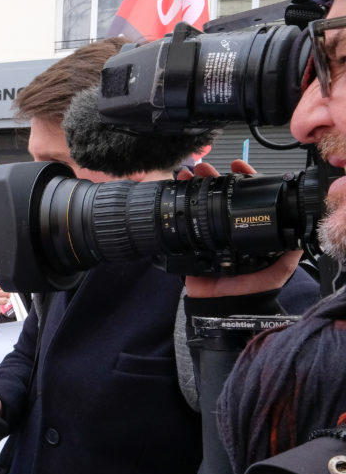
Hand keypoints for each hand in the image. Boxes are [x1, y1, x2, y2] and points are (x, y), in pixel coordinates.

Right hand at [0, 275, 10, 326]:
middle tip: (4, 295)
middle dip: (7, 290)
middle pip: (4, 285)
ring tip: (3, 299)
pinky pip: (4, 300)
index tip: (4, 287)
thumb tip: (8, 282)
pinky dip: (5, 302)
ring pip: (5, 292)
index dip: (4, 282)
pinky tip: (2, 303)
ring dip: (7, 297)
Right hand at [180, 160, 299, 297]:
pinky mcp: (190, 243)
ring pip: (199, 204)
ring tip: (188, 175)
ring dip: (193, 187)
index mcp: (247, 229)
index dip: (242, 180)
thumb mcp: (279, 268)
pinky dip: (176, 206)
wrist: (225, 306)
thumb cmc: (253, 288)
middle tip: (206, 168)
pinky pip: (182, 222)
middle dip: (212, 178)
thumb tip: (297, 230)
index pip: (246, 198)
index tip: (236, 166)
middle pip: (218, 195)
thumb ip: (288, 250)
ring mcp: (207, 234)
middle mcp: (227, 228)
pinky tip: (176, 192)